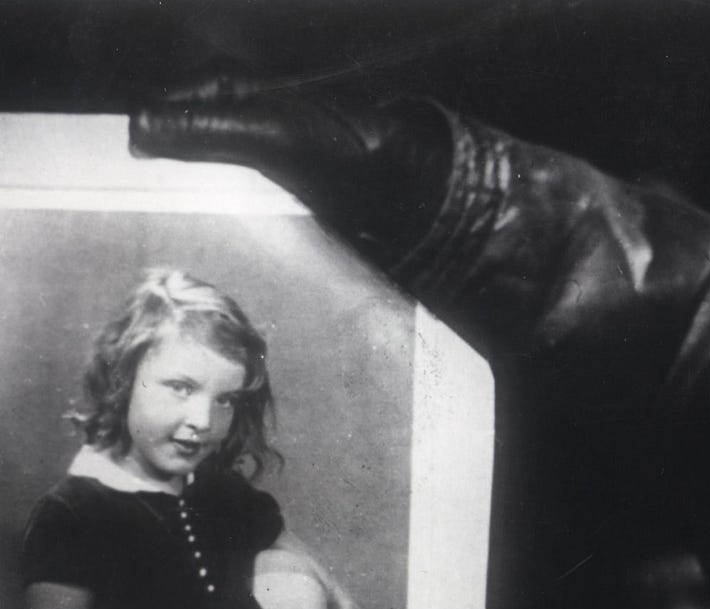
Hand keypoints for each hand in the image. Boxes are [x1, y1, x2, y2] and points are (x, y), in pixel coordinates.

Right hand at [130, 80, 449, 256]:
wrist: (401, 182)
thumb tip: (137, 127)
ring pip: (198, 173)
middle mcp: (233, 110)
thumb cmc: (341, 145)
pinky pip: (228, 195)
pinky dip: (218, 211)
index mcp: (226, 85)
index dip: (141, 142)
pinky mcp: (268, 179)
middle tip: (146, 214)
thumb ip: (202, 127)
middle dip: (162, 175)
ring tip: (178, 228)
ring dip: (189, 198)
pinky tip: (215, 234)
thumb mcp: (266, 131)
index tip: (121, 182)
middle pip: (176, 142)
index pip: (158, 107)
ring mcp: (250, 145)